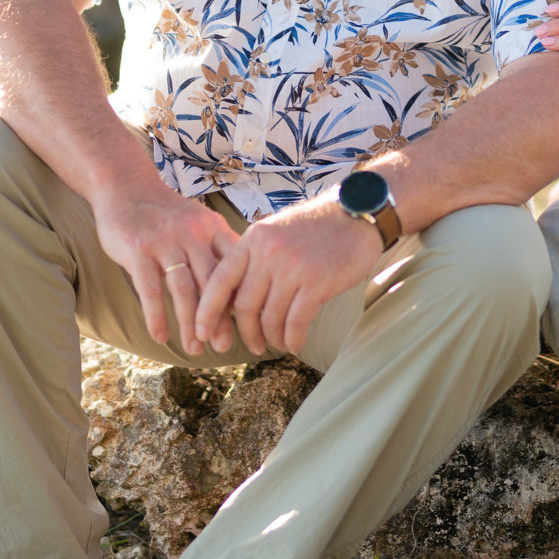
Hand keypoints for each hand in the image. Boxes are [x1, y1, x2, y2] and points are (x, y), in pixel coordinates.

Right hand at [92, 181, 241, 356]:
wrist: (126, 186)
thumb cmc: (166, 214)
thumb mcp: (198, 222)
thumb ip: (216, 250)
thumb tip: (240, 289)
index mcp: (213, 227)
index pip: (235, 266)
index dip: (243, 295)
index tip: (249, 324)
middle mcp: (192, 233)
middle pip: (212, 282)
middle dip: (219, 317)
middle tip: (224, 346)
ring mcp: (164, 241)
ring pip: (183, 289)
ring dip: (189, 323)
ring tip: (194, 348)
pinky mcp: (138, 250)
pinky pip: (150, 289)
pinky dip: (156, 316)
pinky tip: (160, 336)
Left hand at [195, 195, 385, 357]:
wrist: (358, 213)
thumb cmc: (317, 226)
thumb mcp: (277, 230)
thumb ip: (255, 257)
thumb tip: (235, 296)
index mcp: (254, 238)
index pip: (220, 279)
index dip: (207, 310)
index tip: (201, 332)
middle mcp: (269, 252)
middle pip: (244, 305)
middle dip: (245, 332)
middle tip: (252, 345)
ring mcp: (292, 267)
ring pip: (269, 318)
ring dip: (271, 338)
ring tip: (277, 344)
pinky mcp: (317, 282)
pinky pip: (296, 322)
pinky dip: (292, 339)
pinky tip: (295, 344)